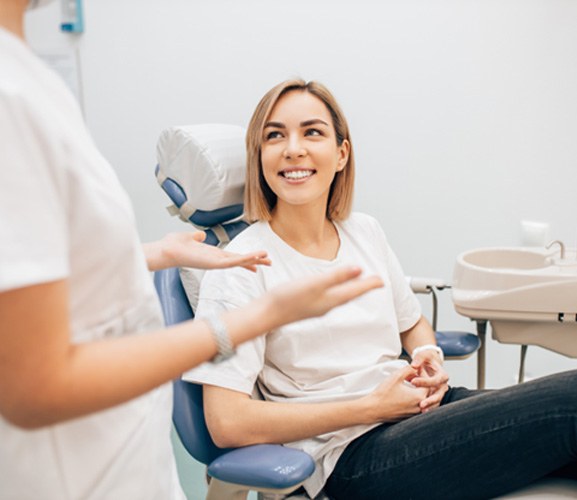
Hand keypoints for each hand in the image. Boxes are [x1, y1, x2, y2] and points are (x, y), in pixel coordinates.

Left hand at [144, 231, 270, 271]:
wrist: (166, 250)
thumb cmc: (174, 245)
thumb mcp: (189, 237)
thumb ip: (196, 236)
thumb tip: (200, 235)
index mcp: (212, 254)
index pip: (233, 257)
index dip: (246, 258)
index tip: (258, 260)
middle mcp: (216, 260)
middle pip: (240, 260)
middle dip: (255, 261)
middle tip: (270, 262)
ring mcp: (215, 263)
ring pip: (239, 262)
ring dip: (253, 260)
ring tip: (268, 259)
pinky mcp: (213, 264)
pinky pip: (232, 262)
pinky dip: (244, 260)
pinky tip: (254, 258)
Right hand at [267, 266, 383, 325]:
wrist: (266, 314)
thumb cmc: (288, 298)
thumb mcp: (315, 283)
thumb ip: (337, 276)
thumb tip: (359, 269)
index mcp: (332, 299)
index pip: (356, 290)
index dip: (370, 284)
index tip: (383, 281)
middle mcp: (327, 305)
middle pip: (351, 295)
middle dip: (364, 288)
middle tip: (375, 282)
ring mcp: (317, 307)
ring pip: (341, 297)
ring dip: (351, 290)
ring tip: (358, 284)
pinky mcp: (307, 306)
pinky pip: (330, 298)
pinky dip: (337, 291)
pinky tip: (332, 290)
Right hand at [362, 365, 428, 422]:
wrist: (373, 409)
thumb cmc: (384, 393)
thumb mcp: (396, 376)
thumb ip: (408, 369)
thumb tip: (416, 367)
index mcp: (419, 396)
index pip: (428, 383)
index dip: (422, 374)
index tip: (415, 369)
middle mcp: (419, 407)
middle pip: (426, 391)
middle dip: (421, 382)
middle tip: (412, 375)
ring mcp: (414, 413)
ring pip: (422, 399)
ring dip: (417, 390)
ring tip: (409, 383)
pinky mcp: (408, 417)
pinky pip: (416, 406)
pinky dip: (414, 398)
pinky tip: (405, 392)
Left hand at [410, 351, 448, 412]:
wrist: (429, 364)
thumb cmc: (426, 360)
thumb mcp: (423, 355)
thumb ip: (419, 358)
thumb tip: (414, 365)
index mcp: (443, 375)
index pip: (435, 380)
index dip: (424, 381)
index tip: (412, 381)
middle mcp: (443, 385)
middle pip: (439, 395)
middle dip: (430, 400)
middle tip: (421, 404)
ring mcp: (439, 393)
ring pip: (437, 402)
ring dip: (430, 407)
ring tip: (421, 411)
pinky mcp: (435, 397)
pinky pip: (433, 405)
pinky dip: (428, 408)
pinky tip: (420, 412)